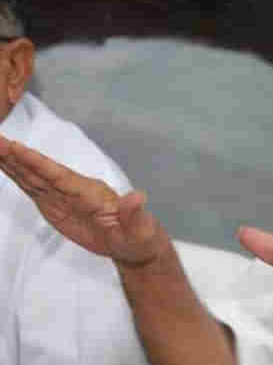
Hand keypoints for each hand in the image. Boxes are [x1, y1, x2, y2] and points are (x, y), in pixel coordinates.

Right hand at [0, 135, 164, 267]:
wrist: (135, 245)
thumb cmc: (140, 237)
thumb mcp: (140, 229)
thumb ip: (135, 214)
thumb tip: (138, 197)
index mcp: (91, 193)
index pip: (60, 176)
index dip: (38, 163)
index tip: (16, 147)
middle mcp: (75, 190)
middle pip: (41, 171)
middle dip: (17, 156)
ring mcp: (65, 197)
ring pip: (34, 178)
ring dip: (12, 163)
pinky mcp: (57, 207)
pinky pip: (34, 190)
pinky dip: (18, 177)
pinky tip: (4, 167)